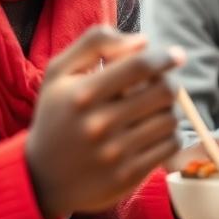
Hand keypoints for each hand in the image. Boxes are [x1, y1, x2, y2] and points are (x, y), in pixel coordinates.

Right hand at [26, 27, 183, 218]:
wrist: (41, 178)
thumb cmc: (56, 115)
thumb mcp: (60, 72)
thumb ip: (96, 43)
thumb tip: (143, 40)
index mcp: (83, 94)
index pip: (140, 66)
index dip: (165, 57)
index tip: (176, 55)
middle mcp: (99, 124)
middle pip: (162, 91)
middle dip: (171, 82)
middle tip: (165, 83)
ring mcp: (115, 153)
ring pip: (170, 119)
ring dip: (171, 109)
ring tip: (157, 108)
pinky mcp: (127, 176)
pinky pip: (169, 146)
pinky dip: (171, 134)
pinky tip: (156, 130)